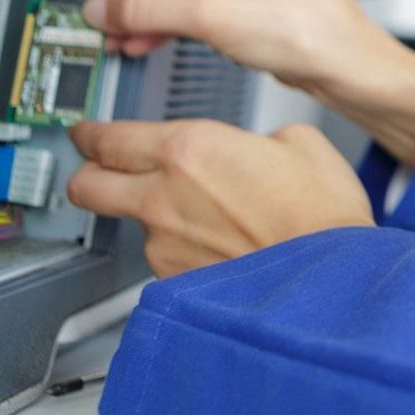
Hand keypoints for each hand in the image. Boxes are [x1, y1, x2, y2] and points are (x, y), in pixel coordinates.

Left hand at [67, 118, 373, 277]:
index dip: (90, 133)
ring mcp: (164, 245)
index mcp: (189, 149)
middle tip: (100, 166)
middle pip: (86, 185)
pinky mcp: (175, 281)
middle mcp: (163, 197)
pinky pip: (163, 257)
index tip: (87, 132)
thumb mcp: (300, 140)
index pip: (108, 137)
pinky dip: (182, 248)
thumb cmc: (322, 216)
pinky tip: (219, 244)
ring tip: (201, 214)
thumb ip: (255, 136)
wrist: (328, 282)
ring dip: (152, 214)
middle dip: (87, 173)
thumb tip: (253, 147)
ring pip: (132, 223)